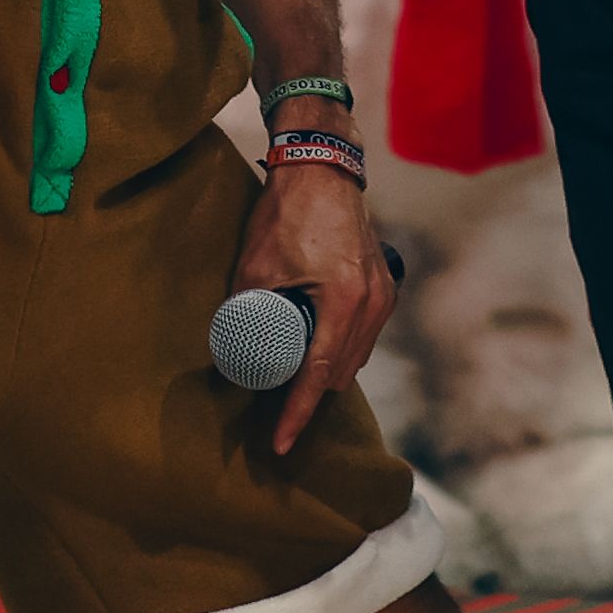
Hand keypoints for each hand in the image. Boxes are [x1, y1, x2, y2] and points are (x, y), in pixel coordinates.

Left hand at [229, 158, 396, 457]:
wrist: (321, 168)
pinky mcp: (384, 285)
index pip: (317, 377)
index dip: (296, 415)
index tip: (280, 444)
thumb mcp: (253, 268)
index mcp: (342, 302)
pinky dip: (341, 350)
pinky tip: (317, 346)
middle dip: (309, 395)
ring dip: (326, 373)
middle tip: (273, 404)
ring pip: (356, 358)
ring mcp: (383, 294)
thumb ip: (243, 313)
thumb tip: (228, 357)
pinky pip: (365, 335)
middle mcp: (371, 303)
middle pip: (341, 374)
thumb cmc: (286, 213)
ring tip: (292, 376)